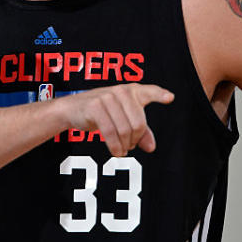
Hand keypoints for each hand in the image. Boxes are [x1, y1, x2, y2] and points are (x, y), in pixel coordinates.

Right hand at [58, 83, 173, 155]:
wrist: (72, 109)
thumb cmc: (101, 112)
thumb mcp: (122, 119)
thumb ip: (140, 131)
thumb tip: (151, 147)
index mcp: (131, 91)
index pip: (149, 91)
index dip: (159, 95)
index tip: (169, 98)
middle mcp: (121, 91)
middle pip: (138, 124)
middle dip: (135, 140)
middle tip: (129, 145)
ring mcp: (107, 97)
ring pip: (125, 130)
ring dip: (124, 145)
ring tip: (122, 149)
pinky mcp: (95, 107)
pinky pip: (110, 132)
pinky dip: (115, 146)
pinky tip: (116, 151)